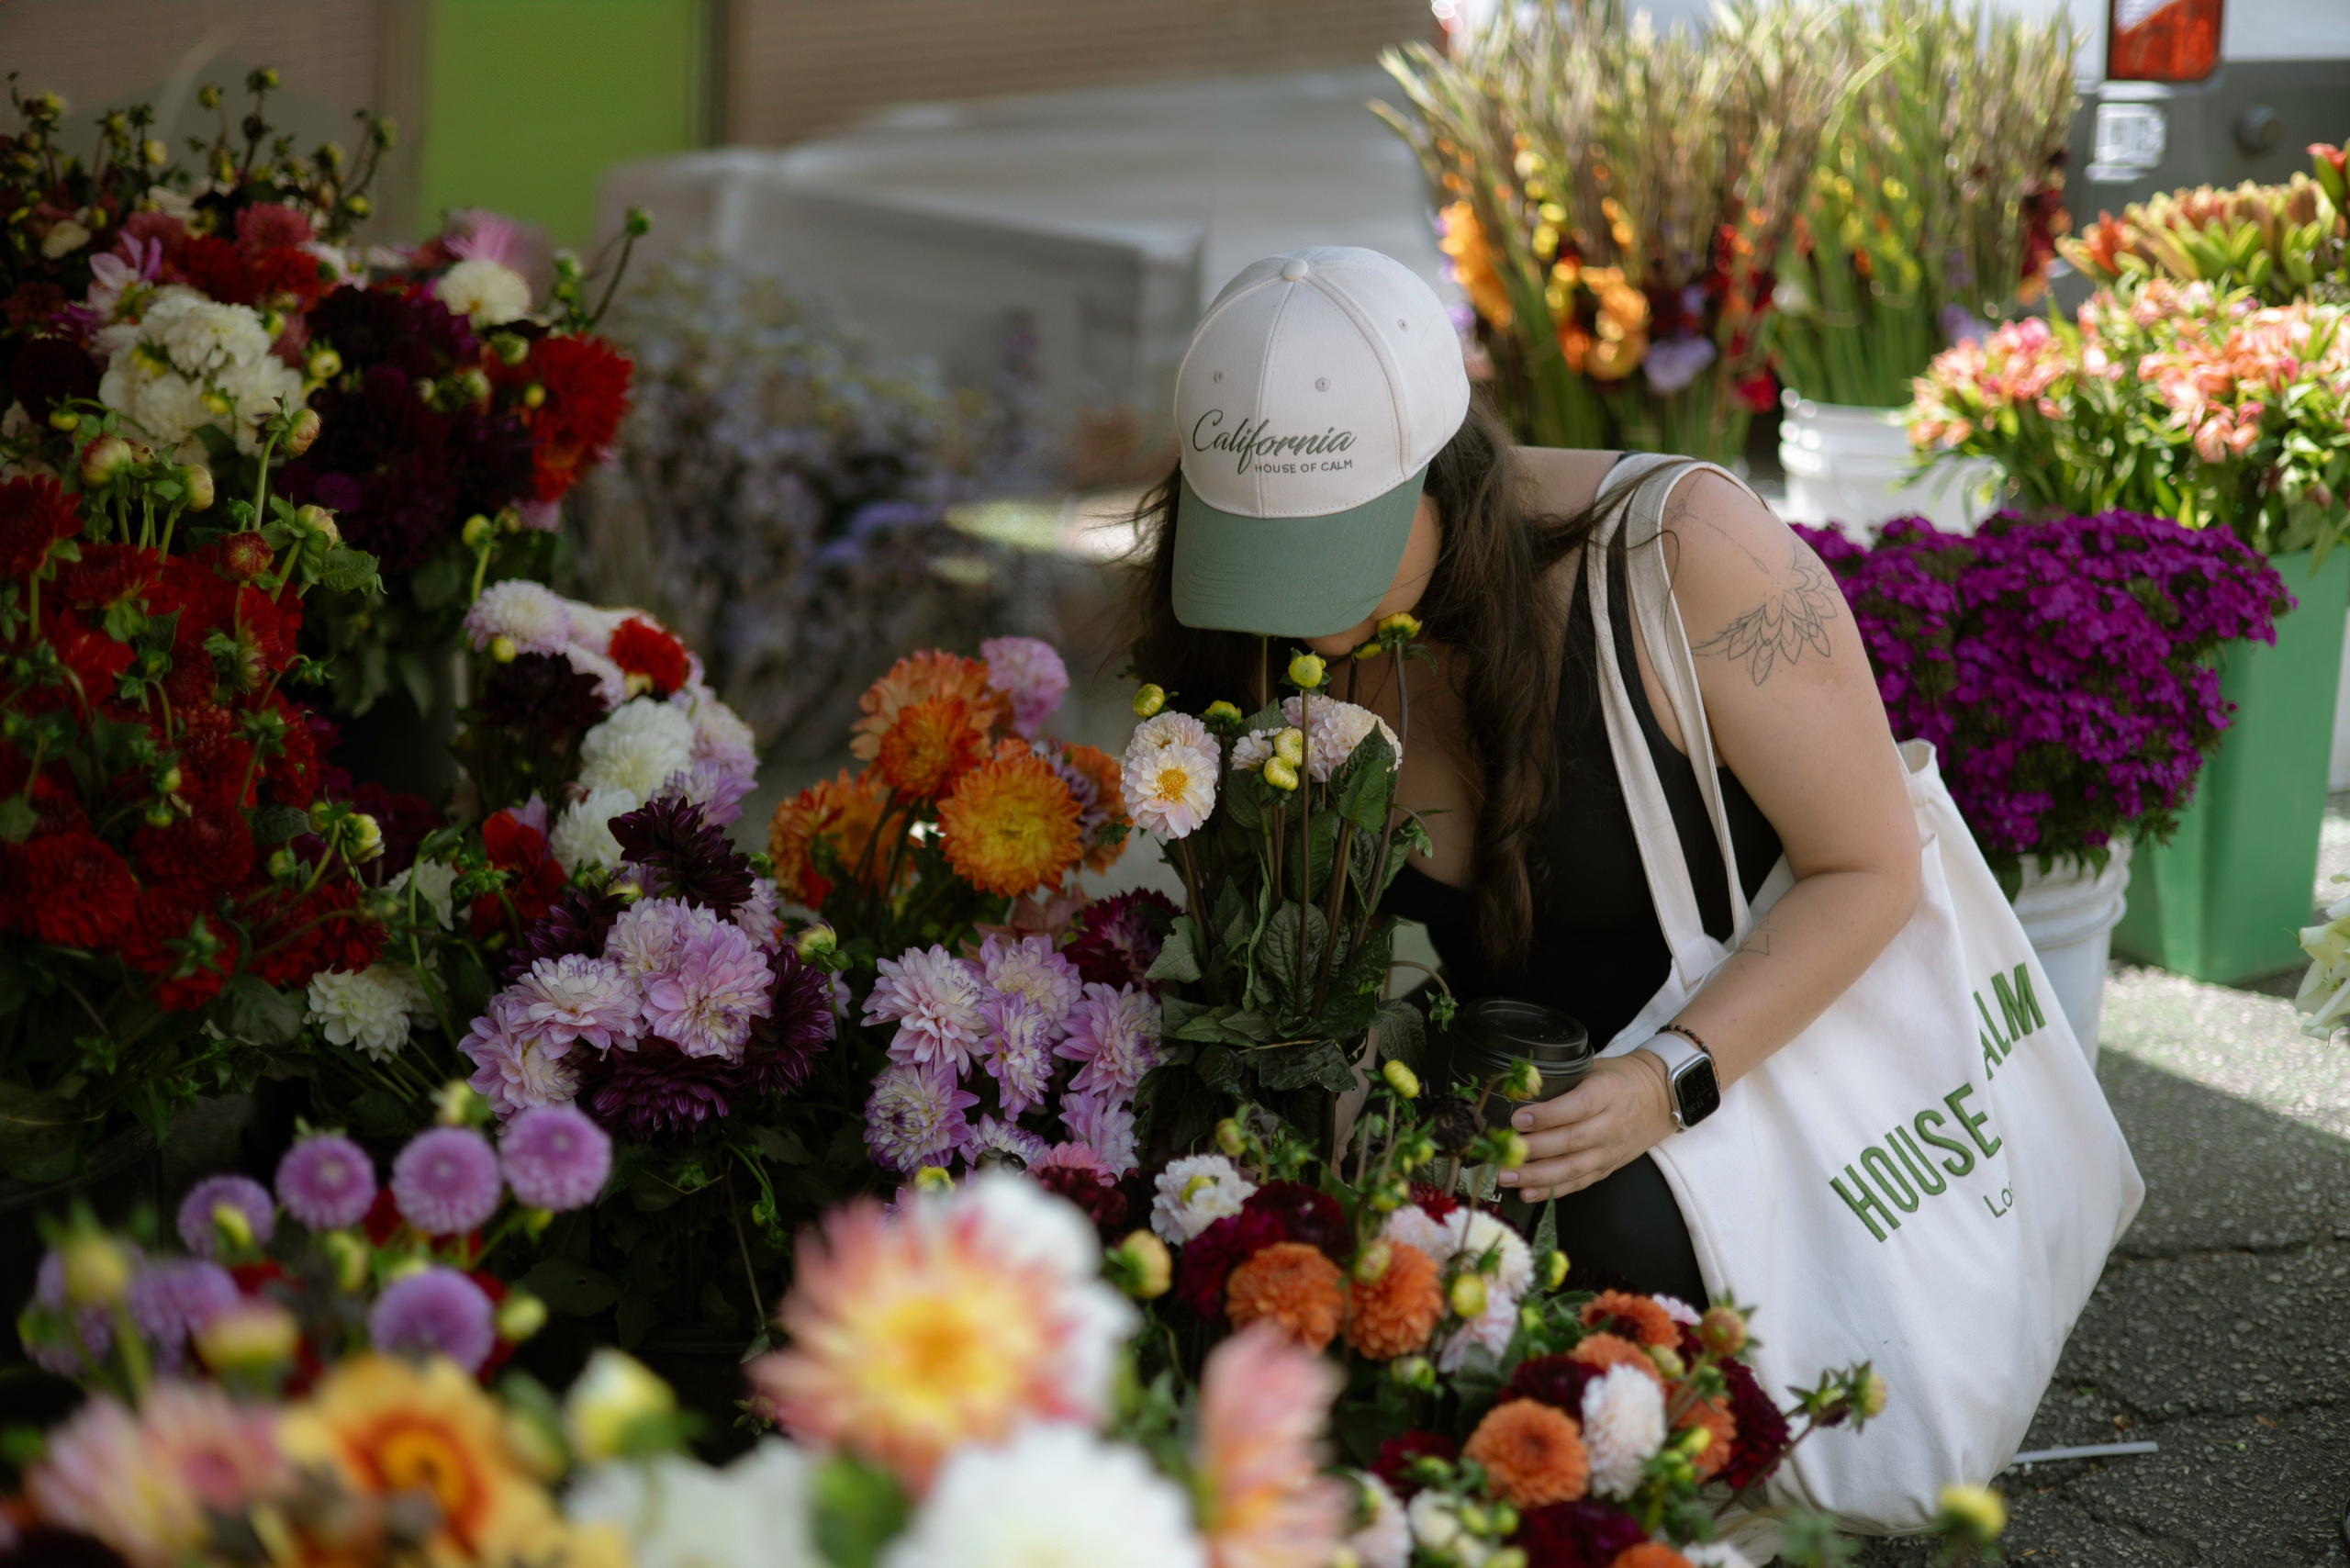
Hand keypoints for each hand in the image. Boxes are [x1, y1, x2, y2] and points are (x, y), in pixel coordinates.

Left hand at [1498, 1052, 1675, 1201]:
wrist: (1660, 1099)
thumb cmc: (1620, 1079)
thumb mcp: (1595, 1068)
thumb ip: (1563, 1080)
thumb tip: (1520, 1089)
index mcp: (1608, 1093)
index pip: (1577, 1107)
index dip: (1547, 1115)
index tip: (1518, 1120)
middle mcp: (1611, 1125)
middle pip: (1571, 1141)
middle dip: (1534, 1150)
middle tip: (1504, 1152)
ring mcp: (1610, 1150)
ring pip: (1573, 1167)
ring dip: (1537, 1176)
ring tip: (1507, 1177)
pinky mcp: (1608, 1167)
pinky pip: (1579, 1182)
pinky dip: (1552, 1190)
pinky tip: (1527, 1193)